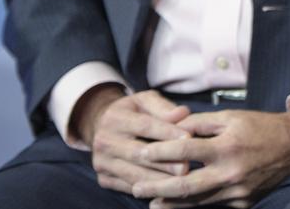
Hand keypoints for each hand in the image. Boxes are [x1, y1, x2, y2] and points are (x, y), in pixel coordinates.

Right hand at [77, 87, 191, 195]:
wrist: (101, 126)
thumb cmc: (133, 112)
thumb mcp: (145, 100)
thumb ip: (163, 106)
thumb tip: (182, 113)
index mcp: (115, 118)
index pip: (144, 126)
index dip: (167, 132)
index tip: (188, 138)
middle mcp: (104, 141)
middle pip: (138, 154)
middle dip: (163, 162)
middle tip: (186, 167)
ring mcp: (102, 162)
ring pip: (133, 174)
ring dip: (157, 180)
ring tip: (180, 181)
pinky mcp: (104, 179)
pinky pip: (127, 186)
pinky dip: (147, 190)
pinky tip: (166, 190)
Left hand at [134, 106, 289, 208]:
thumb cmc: (261, 127)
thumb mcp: (232, 117)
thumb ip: (201, 123)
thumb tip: (173, 129)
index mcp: (228, 145)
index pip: (185, 149)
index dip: (160, 151)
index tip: (141, 152)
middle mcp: (231, 171)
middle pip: (185, 186)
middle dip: (157, 188)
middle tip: (136, 189)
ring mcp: (238, 190)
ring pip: (197, 202)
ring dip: (171, 203)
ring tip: (152, 203)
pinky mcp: (244, 202)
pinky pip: (214, 206)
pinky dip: (195, 206)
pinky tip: (180, 205)